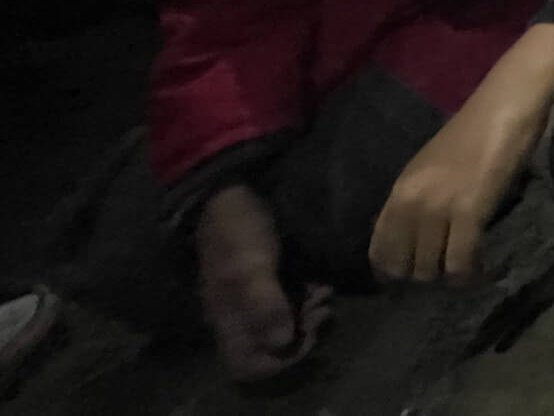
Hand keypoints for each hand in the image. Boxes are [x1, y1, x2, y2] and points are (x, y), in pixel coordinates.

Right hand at [196, 183, 329, 381]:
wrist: (233, 188)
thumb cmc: (238, 229)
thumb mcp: (249, 266)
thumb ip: (263, 303)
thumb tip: (281, 342)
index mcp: (228, 318)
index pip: (248, 364)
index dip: (278, 362)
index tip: (305, 339)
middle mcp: (242, 314)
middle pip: (272, 348)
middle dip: (303, 336)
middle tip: (322, 311)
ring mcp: (257, 295)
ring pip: (287, 325)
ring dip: (310, 317)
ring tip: (326, 296)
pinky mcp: (272, 277)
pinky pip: (293, 302)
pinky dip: (310, 298)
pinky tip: (323, 283)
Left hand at [367, 24, 553, 284]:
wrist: (505, 106)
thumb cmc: (476, 131)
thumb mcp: (432, 166)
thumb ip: (419, 197)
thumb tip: (417, 237)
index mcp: (400, 188)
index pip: (378, 247)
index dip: (391, 271)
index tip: (409, 279)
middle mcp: (412, 200)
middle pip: (401, 264)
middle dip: (420, 278)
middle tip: (441, 275)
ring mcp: (439, 206)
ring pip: (428, 269)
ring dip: (444, 278)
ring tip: (461, 272)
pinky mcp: (469, 211)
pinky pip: (458, 261)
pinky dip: (466, 274)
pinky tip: (476, 271)